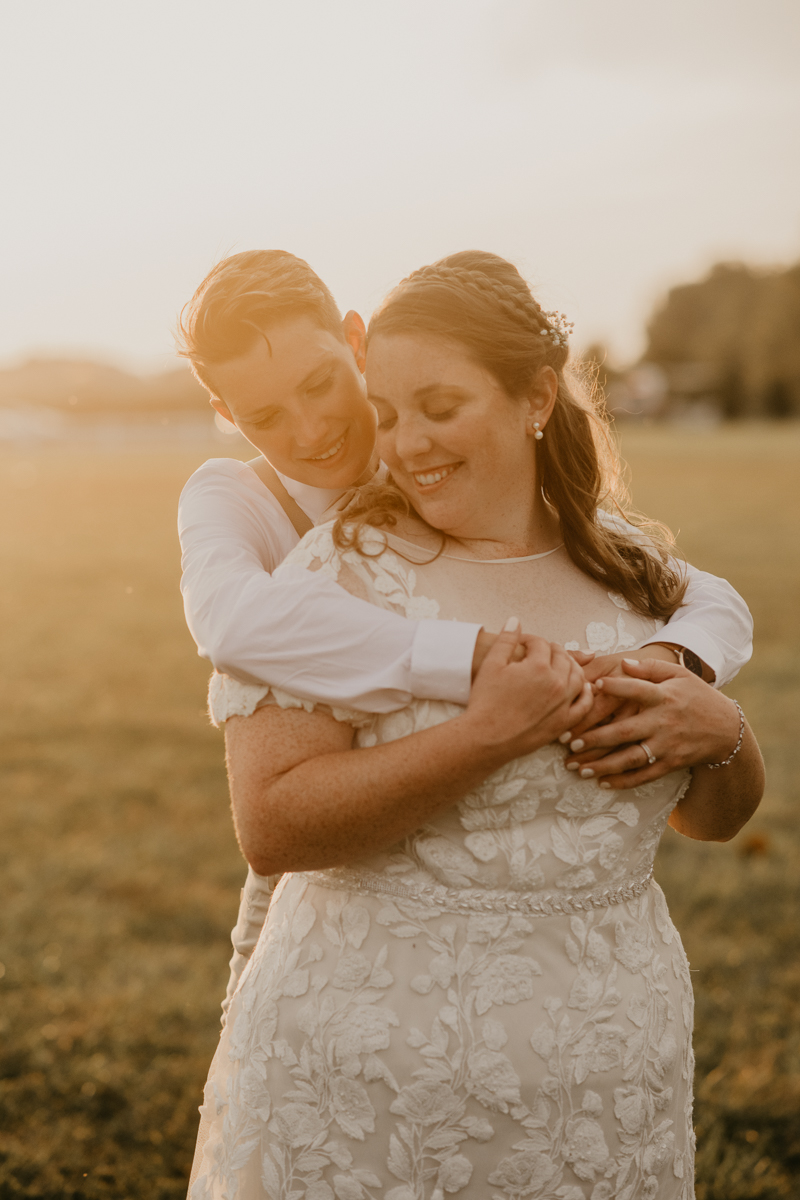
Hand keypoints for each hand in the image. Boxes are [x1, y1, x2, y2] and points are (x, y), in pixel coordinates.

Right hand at [465, 619, 593, 762]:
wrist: (486, 737)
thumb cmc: (486, 701)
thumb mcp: (491, 664)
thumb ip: (506, 639)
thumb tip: (515, 621)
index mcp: (539, 666)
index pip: (541, 644)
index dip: (530, 640)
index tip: (522, 642)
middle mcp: (557, 683)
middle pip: (563, 658)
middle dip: (552, 650)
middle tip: (541, 651)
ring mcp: (563, 704)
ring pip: (578, 678)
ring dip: (571, 667)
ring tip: (561, 664)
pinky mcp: (563, 722)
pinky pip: (583, 704)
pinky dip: (585, 693)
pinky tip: (581, 687)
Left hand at [562, 658, 741, 789]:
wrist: (728, 729)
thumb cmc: (697, 697)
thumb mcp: (680, 675)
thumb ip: (650, 667)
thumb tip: (622, 663)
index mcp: (664, 696)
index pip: (637, 690)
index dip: (616, 687)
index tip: (591, 685)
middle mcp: (663, 721)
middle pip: (625, 730)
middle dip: (595, 738)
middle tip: (570, 742)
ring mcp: (667, 745)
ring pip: (631, 758)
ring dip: (603, 765)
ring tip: (578, 768)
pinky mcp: (671, 763)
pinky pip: (644, 775)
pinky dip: (623, 781)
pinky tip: (602, 782)